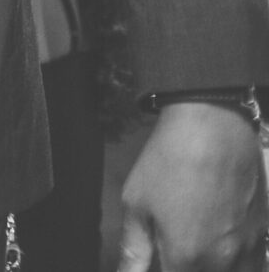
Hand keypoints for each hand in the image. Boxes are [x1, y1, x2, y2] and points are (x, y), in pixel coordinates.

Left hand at [118, 101, 267, 270]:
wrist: (213, 130)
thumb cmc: (167, 165)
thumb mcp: (136, 204)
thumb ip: (134, 249)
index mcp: (187, 260)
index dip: (163, 268)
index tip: (160, 258)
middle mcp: (224, 263)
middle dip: (187, 266)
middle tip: (175, 247)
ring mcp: (250, 248)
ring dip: (215, 266)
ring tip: (196, 247)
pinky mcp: (265, 231)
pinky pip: (255, 260)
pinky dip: (240, 260)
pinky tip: (221, 239)